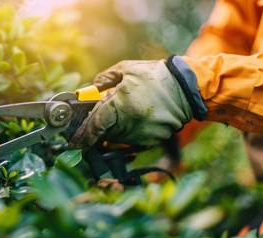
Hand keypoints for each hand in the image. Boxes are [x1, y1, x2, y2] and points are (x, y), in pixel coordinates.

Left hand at [69, 59, 193, 150]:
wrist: (187, 88)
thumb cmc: (155, 76)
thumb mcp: (127, 69)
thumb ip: (105, 78)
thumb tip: (91, 88)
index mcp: (119, 104)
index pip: (94, 126)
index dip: (83, 136)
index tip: (75, 143)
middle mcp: (128, 122)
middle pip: (105, 132)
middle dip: (102, 126)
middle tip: (110, 113)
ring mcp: (140, 133)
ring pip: (118, 137)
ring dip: (117, 127)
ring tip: (130, 109)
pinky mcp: (151, 140)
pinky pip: (133, 139)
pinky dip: (131, 131)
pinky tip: (140, 116)